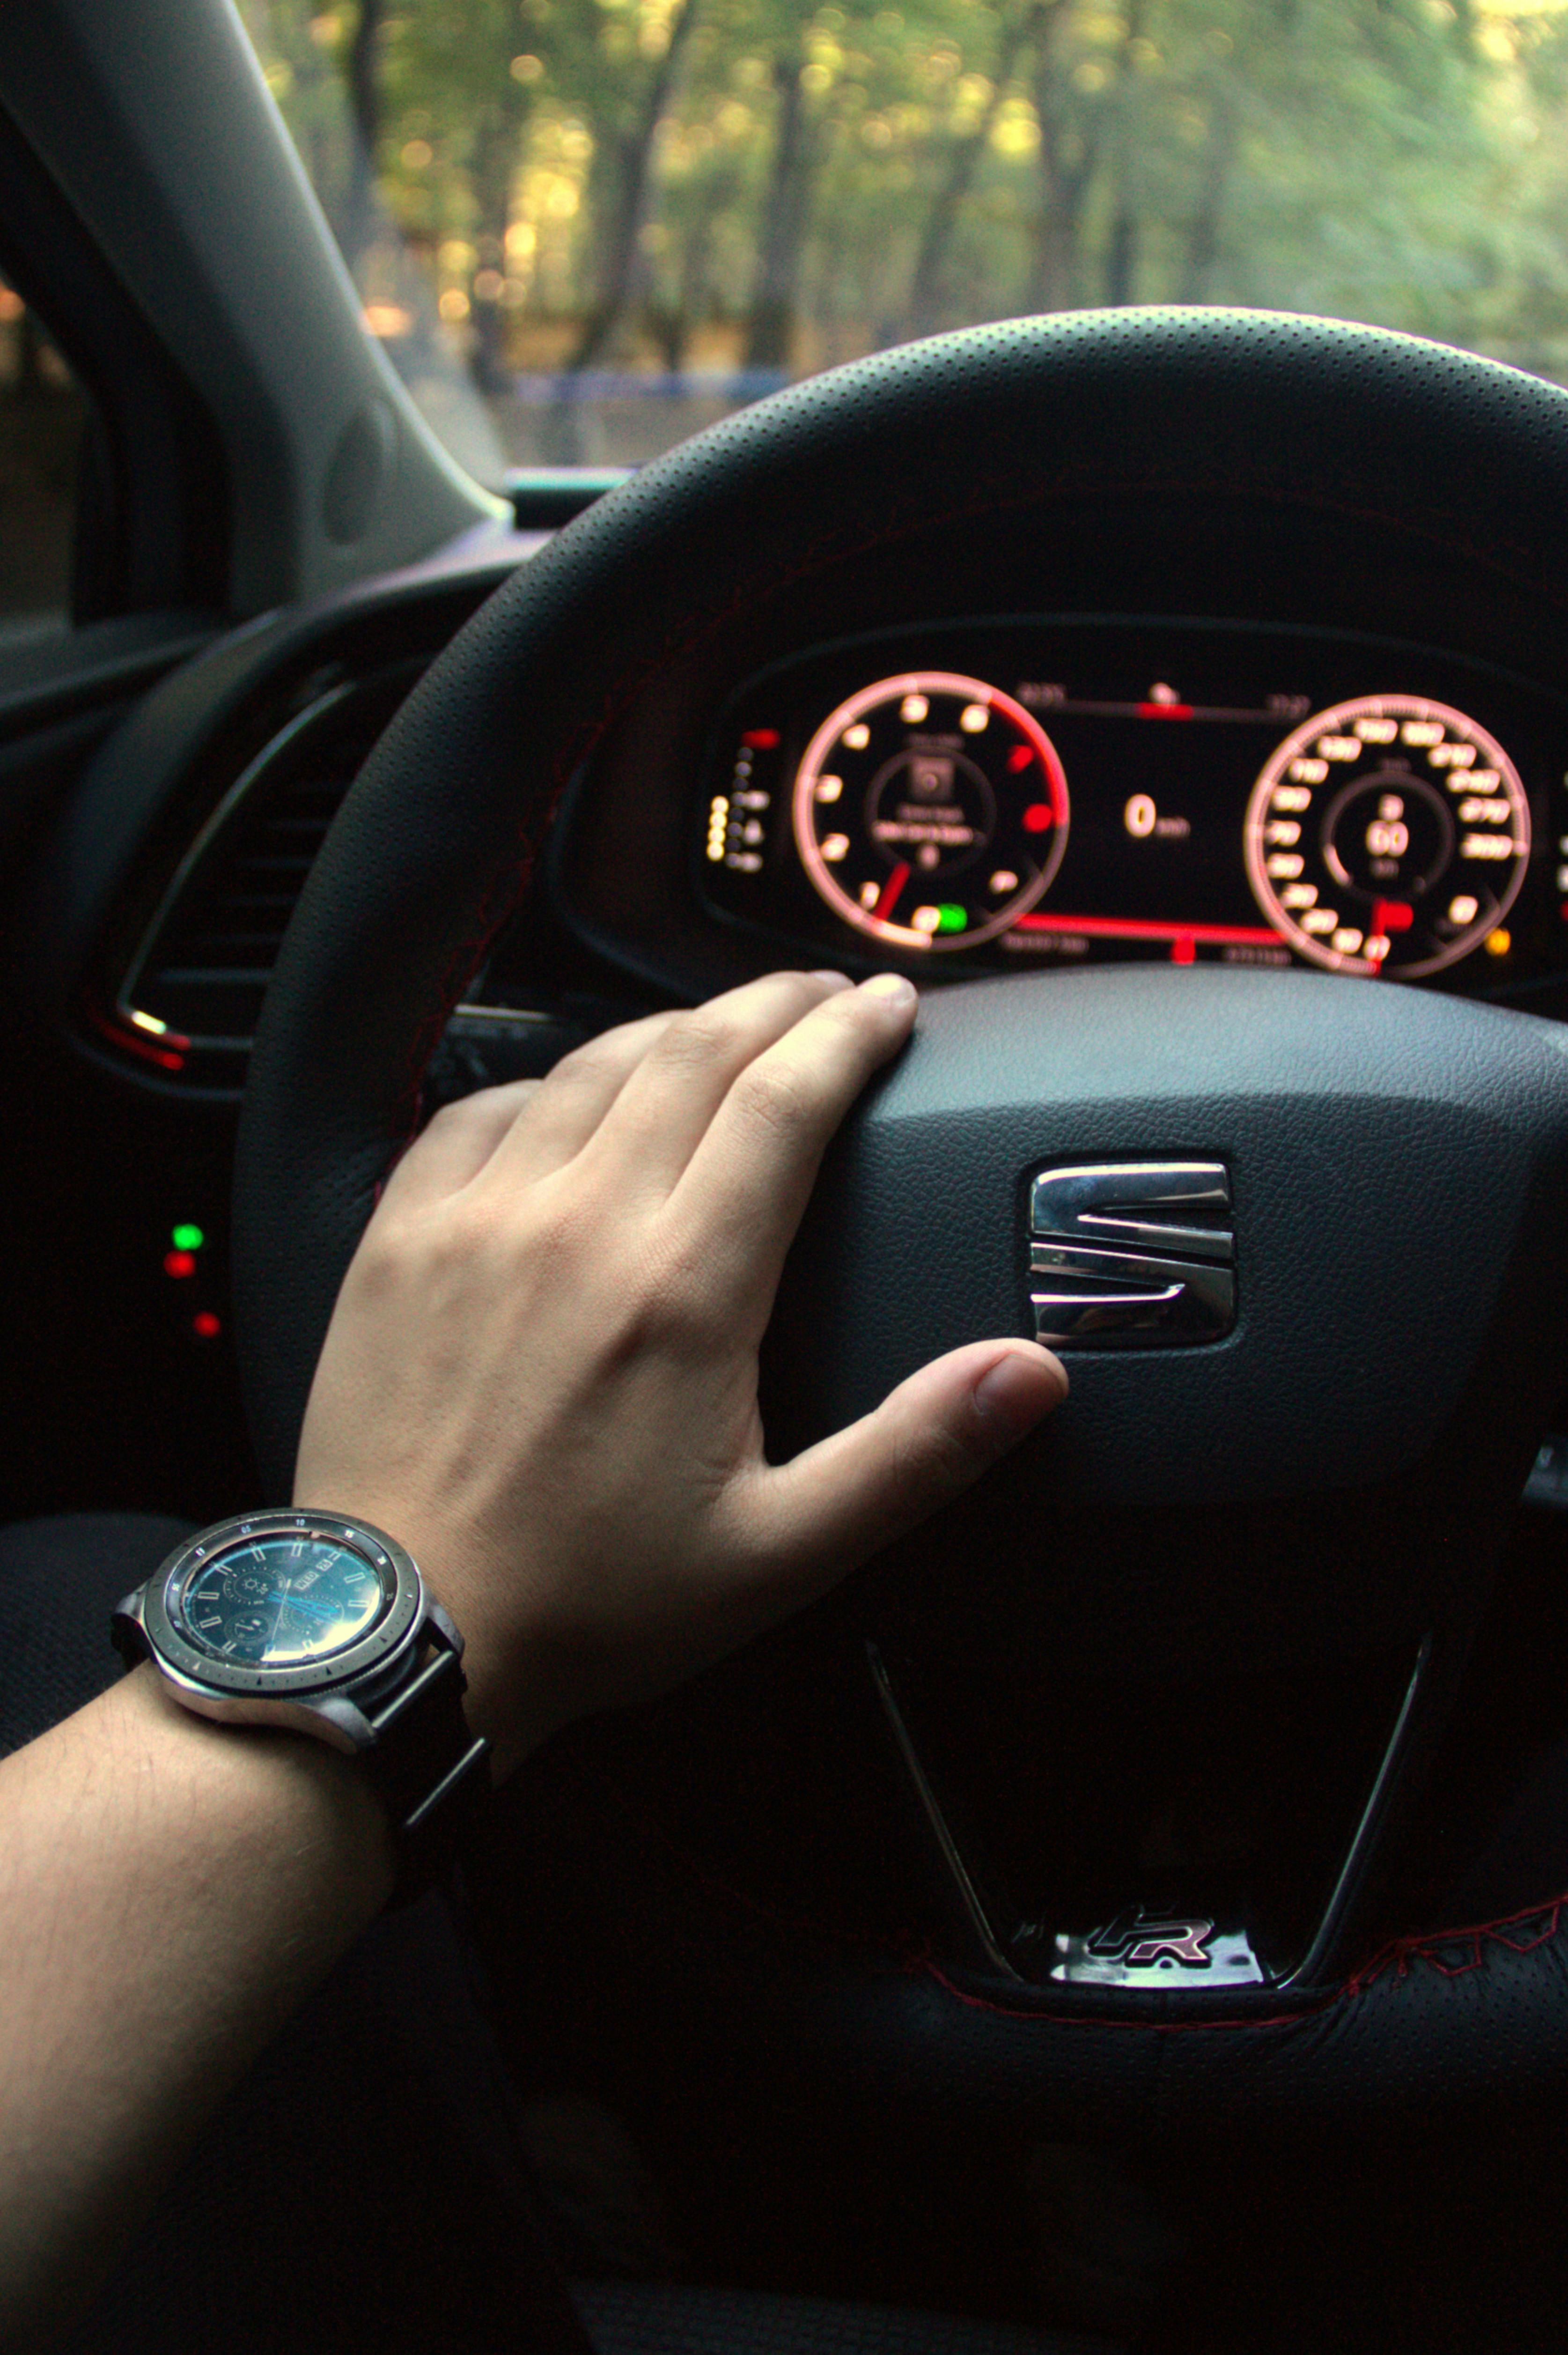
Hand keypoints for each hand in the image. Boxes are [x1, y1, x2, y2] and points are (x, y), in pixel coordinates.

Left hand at [294, 971, 1065, 1775]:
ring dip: (672, 1027)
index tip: (888, 1006)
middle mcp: (578, 1224)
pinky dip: (548, 1079)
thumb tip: (1029, 1375)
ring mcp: (478, 1218)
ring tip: (724, 1025)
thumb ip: (914, 1452)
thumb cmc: (587, 1602)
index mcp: (683, 1288)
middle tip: (823, 993)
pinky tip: (575, 1090)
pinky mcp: (401, 1236)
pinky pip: (482, 1106)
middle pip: (695, 1051)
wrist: (400, 1634)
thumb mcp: (781, 1551)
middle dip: (775, 1003)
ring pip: (591, 1063)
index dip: (849, 1034)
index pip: (785, 1100)